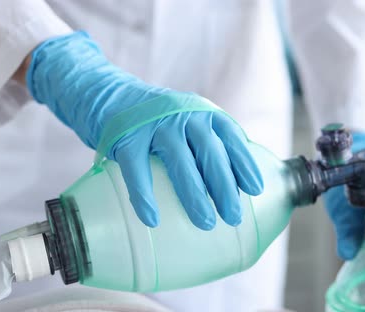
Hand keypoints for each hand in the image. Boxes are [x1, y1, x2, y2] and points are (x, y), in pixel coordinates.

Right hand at [26, 32, 262, 229]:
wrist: (109, 95)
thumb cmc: (158, 120)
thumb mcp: (188, 121)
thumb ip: (208, 143)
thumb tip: (232, 187)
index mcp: (203, 112)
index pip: (230, 137)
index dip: (244, 163)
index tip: (255, 190)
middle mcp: (182, 114)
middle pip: (209, 151)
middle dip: (224, 186)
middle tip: (233, 216)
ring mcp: (154, 124)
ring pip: (179, 160)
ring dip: (194, 193)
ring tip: (206, 222)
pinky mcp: (126, 137)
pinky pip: (136, 170)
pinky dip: (144, 196)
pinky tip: (153, 219)